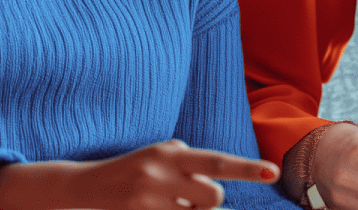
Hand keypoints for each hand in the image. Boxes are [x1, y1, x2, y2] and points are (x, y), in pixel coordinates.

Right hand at [0, 138, 280, 209]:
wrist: (84, 186)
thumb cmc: (135, 167)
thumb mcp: (161, 153)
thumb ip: (191, 161)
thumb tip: (219, 181)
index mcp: (171, 153)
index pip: (217, 161)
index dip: (247, 168)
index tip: (273, 172)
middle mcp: (161, 174)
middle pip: (212, 197)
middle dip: (207, 200)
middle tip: (186, 194)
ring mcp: (148, 200)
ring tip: (168, 201)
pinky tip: (158, 207)